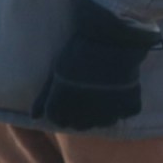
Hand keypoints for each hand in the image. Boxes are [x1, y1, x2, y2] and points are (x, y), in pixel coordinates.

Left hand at [34, 0, 162, 130]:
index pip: (60, 121)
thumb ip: (44, 98)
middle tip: (91, 94)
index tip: (72, 97)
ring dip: (106, 111)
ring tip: (107, 91)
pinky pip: (127, 112)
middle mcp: (82, 118)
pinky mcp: (128, 105)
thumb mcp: (56, 73)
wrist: (109, 37)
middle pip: (82, 125)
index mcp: (61, 110)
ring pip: (105, 122)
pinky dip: (126, 103)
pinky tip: (123, 88)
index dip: (65, 110)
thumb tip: (34, 117)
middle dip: (85, 113)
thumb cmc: (78, 52)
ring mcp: (107, 114)